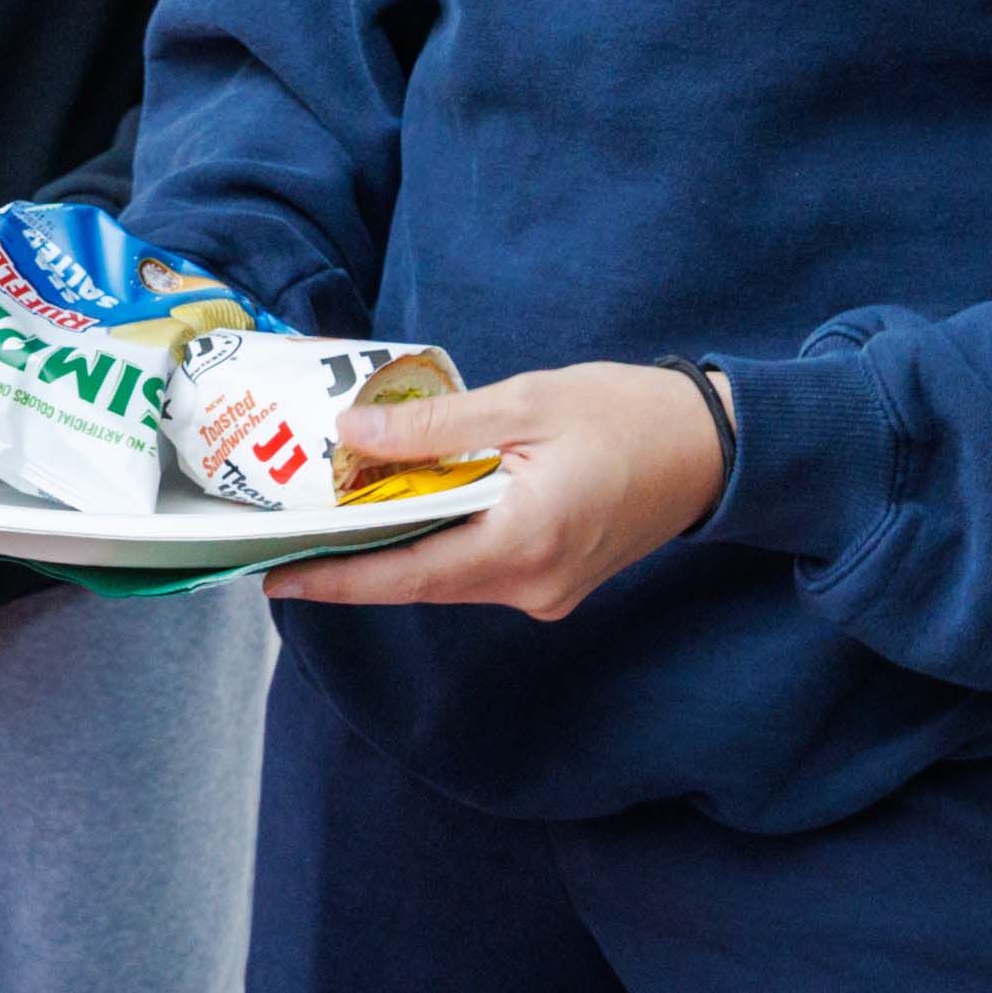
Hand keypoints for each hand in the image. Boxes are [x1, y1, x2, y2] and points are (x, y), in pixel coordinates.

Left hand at [265, 359, 726, 618]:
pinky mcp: (555, 581)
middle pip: (421, 580)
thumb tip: (351, 436)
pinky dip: (437, 542)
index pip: (407, 574)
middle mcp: (532, 584)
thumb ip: (435, 427)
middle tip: (287, 537)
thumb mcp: (524, 402)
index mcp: (524, 542)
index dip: (336, 580)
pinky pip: (478, 567)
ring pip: (448, 575)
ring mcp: (546, 590)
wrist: (715, 447)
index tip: (276, 578)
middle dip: (353, 561)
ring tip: (333, 518)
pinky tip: (404, 510)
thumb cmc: (626, 414)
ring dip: (395, 549)